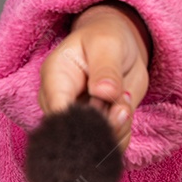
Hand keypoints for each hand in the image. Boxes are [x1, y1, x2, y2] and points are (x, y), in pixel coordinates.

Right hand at [37, 1, 151, 150]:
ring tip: (125, 104)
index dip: (80, 120)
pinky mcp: (96, 126)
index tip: (103, 112)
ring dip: (117, 129)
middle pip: (74, 132)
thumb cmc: (107, 38)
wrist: (120, 45)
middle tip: (121, 107)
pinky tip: (127, 113)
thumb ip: (106, 69)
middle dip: (104, 126)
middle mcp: (61, 103)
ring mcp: (78, 118)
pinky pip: (109, 144)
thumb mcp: (108, 44)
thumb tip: (104, 92)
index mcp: (55, 77)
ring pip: (94, 141)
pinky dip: (123, 135)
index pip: (57, 110)